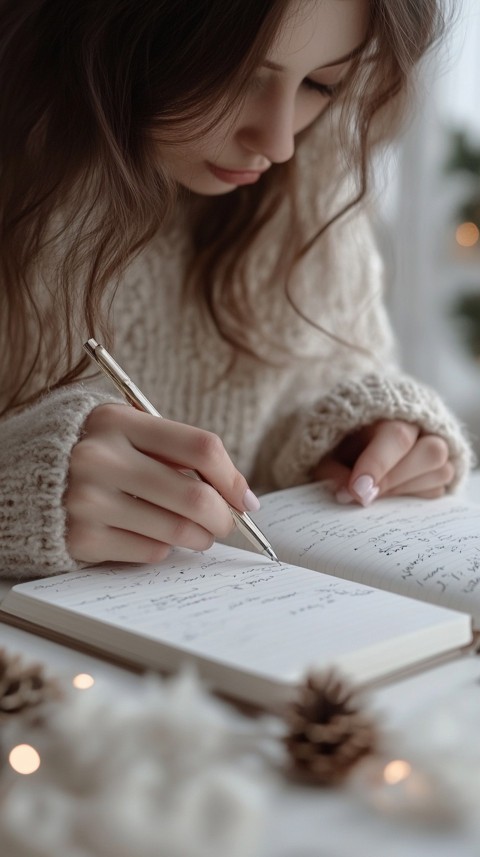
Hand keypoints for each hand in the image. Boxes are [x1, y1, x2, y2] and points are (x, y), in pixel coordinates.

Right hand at [65, 404, 258, 563]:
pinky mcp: (81, 538)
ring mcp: (88, 501)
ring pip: (177, 530)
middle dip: (223, 518)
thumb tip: (238, 496)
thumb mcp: (124, 432)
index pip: (200, 448)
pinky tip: (151, 536)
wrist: (21, 481)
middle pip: (195, 496)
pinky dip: (162, 549)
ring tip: (196, 534)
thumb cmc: (91, 454)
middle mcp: (100, 458)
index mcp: (117, 421)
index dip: (233, 478)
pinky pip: (149, 552)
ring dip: (198, 538)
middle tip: (226, 525)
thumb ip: (173, 452)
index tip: (245, 500)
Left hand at [312, 419, 454, 505]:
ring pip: (441, 470)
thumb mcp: (326, 451)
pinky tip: (391, 491)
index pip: (396, 436)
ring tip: (375, 492)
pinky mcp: (445, 466)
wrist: (355, 432)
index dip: (377, 465)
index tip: (357, 490)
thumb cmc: (340, 441)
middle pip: (431, 452)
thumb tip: (349, 494)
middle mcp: (423, 422)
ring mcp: (440, 443)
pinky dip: (414, 495)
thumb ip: (332, 470)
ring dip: (404, 489)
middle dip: (393, 480)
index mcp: (390, 408)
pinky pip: (439, 488)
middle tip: (362, 496)